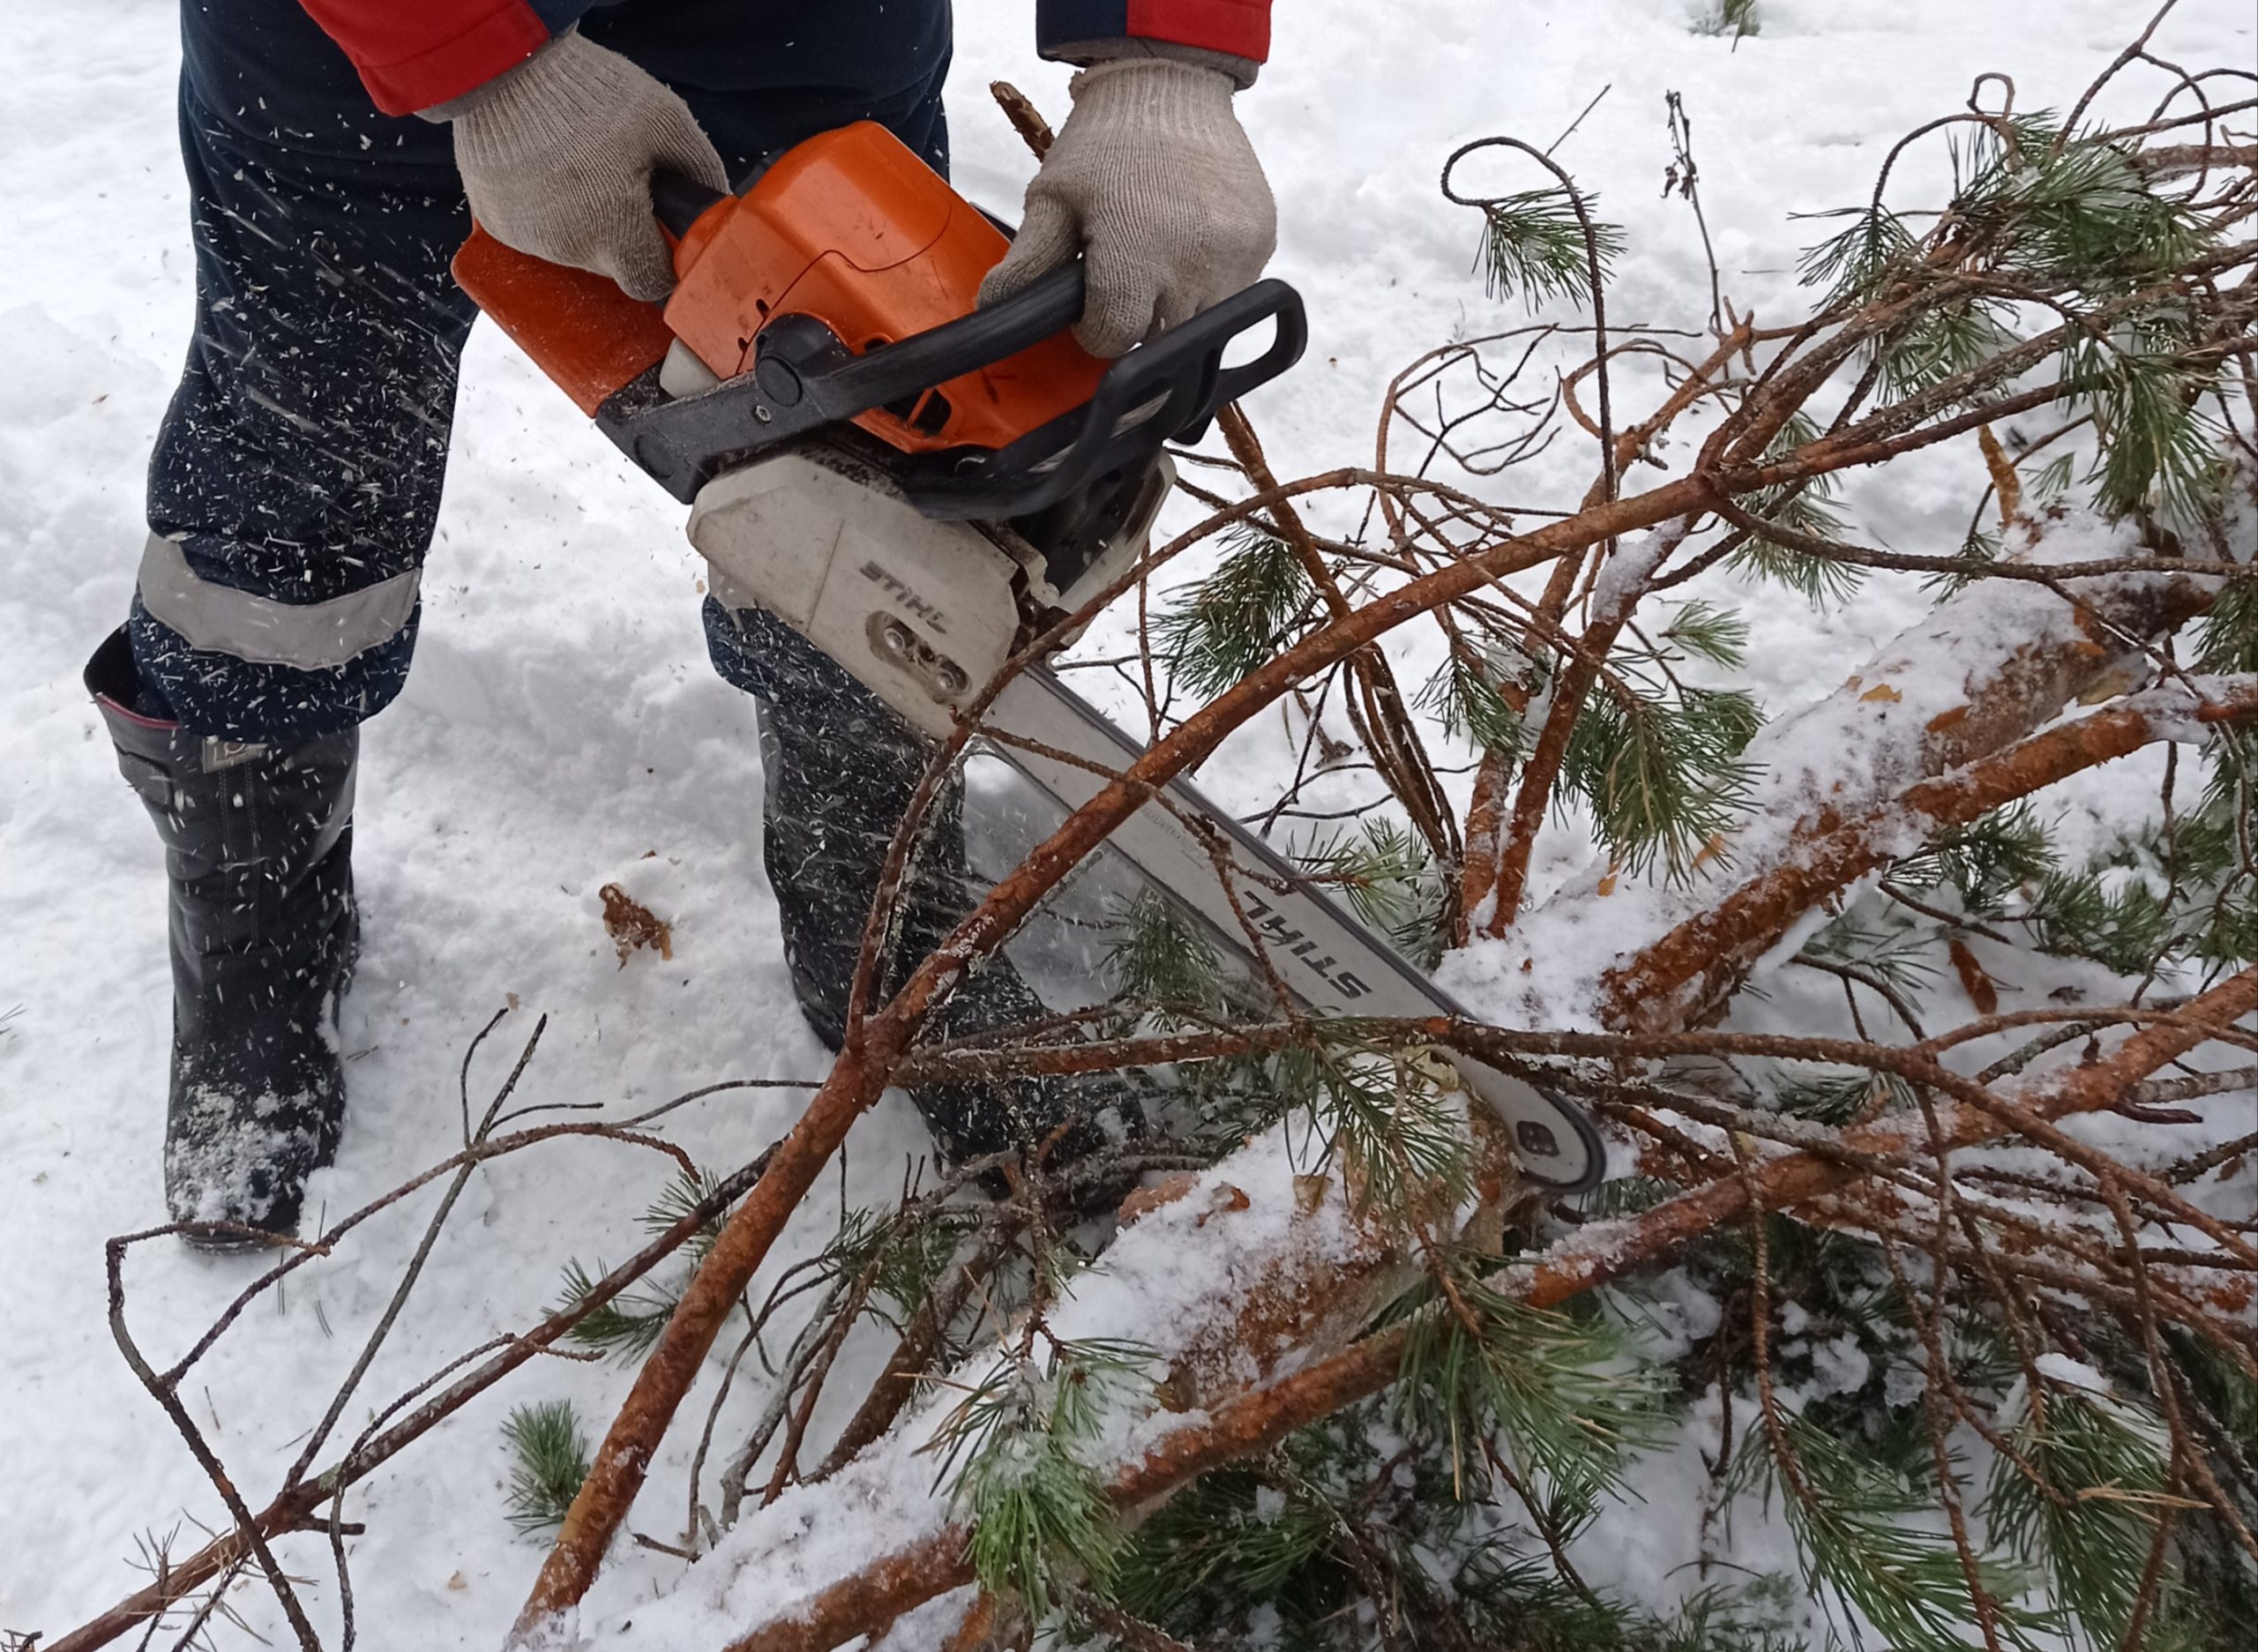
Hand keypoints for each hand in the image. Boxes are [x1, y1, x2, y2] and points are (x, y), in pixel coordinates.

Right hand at [433, 30, 727, 301]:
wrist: (505, 67)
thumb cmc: (588, 93)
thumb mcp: (667, 122)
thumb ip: (701, 170)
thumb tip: (716, 206)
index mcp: (615, 234)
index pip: (650, 283)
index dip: (662, 260)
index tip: (663, 232)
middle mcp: (569, 249)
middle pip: (612, 263)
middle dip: (623, 232)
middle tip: (621, 180)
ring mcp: (528, 240)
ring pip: (573, 248)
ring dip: (584, 220)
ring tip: (581, 167)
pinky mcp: (497, 224)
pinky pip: (535, 231)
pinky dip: (546, 209)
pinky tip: (548, 170)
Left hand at [979, 60, 1276, 356]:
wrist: (1170, 86)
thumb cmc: (1104, 144)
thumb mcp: (1053, 197)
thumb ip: (1028, 264)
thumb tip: (996, 315)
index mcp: (1135, 257)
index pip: (1114, 340)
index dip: (1094, 326)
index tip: (1091, 296)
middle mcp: (1192, 266)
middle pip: (1158, 340)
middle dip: (1136, 317)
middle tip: (1123, 268)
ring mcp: (1234, 258)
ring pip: (1200, 325)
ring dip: (1175, 306)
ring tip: (1157, 254)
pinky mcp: (1260, 247)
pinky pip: (1232, 294)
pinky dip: (1207, 282)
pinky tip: (1189, 242)